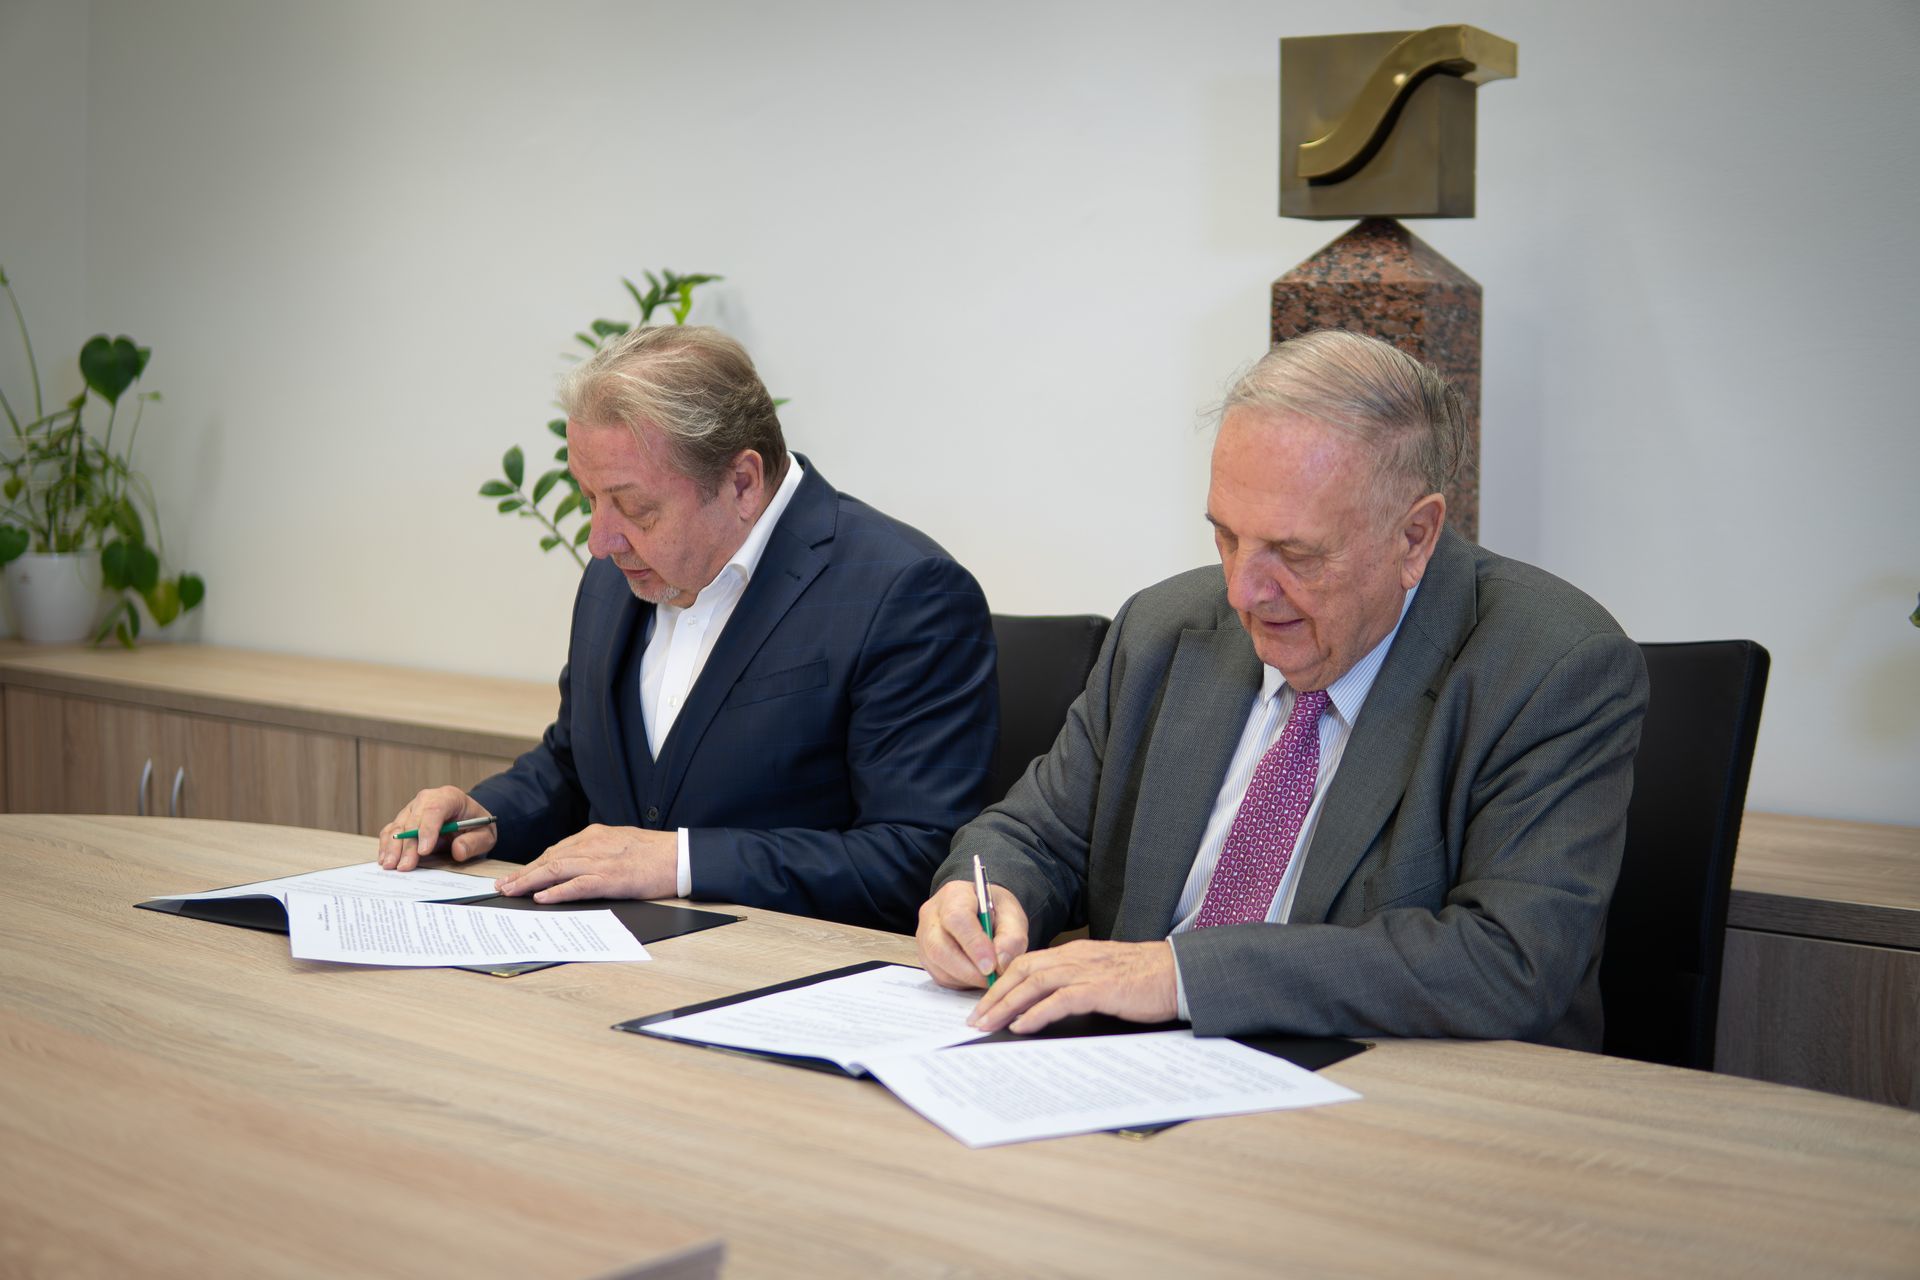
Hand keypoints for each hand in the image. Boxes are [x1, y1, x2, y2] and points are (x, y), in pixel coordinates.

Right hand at [378, 787, 495, 869]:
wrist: (468, 821)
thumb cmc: (476, 826)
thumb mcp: (485, 835)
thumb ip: (474, 842)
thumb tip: (458, 850)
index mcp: (449, 797)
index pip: (435, 809)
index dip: (427, 830)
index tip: (424, 851)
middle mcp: (427, 799)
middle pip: (413, 820)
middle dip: (407, 845)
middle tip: (405, 866)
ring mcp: (413, 809)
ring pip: (398, 826)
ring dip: (392, 847)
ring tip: (390, 865)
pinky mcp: (403, 820)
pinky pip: (390, 831)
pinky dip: (386, 845)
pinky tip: (385, 859)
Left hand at [493, 825, 677, 902]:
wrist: (680, 855)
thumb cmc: (655, 853)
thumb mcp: (621, 844)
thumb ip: (598, 851)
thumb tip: (578, 865)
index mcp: (595, 835)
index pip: (556, 850)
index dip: (533, 864)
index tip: (516, 875)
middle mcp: (593, 843)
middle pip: (549, 858)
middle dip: (523, 873)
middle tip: (503, 886)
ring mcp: (601, 860)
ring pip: (556, 869)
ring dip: (530, 881)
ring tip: (512, 892)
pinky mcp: (611, 877)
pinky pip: (577, 885)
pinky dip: (557, 892)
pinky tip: (541, 898)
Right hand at [916, 879, 1029, 989]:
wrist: (981, 912)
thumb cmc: (995, 911)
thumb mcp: (1012, 915)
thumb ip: (1012, 937)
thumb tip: (1000, 963)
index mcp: (954, 895)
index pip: (957, 919)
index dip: (974, 945)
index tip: (992, 965)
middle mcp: (932, 914)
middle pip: (940, 947)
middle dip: (969, 970)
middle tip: (993, 978)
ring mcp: (924, 937)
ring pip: (938, 966)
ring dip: (966, 978)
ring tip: (988, 976)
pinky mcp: (925, 957)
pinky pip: (939, 976)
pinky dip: (961, 982)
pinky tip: (976, 975)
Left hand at [966, 939, 1177, 1034]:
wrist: (1178, 973)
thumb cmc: (1144, 978)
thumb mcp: (1102, 974)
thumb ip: (1075, 981)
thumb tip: (1046, 1003)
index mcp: (1073, 953)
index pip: (1026, 963)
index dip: (1001, 983)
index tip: (983, 1004)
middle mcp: (1075, 957)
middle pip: (1021, 971)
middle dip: (994, 996)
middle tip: (975, 1019)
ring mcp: (1087, 971)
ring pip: (1034, 983)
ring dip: (1007, 1005)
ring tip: (989, 1025)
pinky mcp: (1101, 988)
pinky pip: (1061, 999)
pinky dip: (1037, 1012)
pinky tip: (1022, 1026)